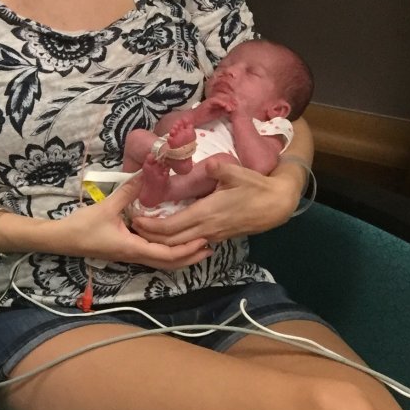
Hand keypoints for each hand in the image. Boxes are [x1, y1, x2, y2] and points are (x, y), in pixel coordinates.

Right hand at [49, 177, 209, 270]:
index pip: (166, 254)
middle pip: (169, 263)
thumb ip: (128, 192)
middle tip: (210, 247)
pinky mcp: (126, 252)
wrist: (63, 240)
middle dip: (190, 257)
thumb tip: (145, 174)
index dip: (187, 249)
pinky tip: (173, 243)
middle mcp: (135, 255)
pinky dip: (168, 254)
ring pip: (162, 262)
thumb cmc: (83, 226)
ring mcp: (131, 255)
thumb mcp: (106, 207)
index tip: (203, 240)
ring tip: (197, 247)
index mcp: (133, 247)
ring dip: (181, 257)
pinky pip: (153, 257)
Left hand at [129, 160, 295, 246]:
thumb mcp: (238, 173)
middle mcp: (206, 229)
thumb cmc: (257, 187)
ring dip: (161, 240)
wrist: (277, 205)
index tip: (134, 218)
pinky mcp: (218, 236)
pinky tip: (167, 233)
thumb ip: (219, 169)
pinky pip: (191, 243)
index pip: (171, 227)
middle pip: (170, 241)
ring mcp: (212, 235)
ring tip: (145, 230)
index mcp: (206, 214)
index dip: (150, 226)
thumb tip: (208, 165)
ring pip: (180, 245)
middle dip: (149, 236)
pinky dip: (176, 241)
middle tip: (132, 226)